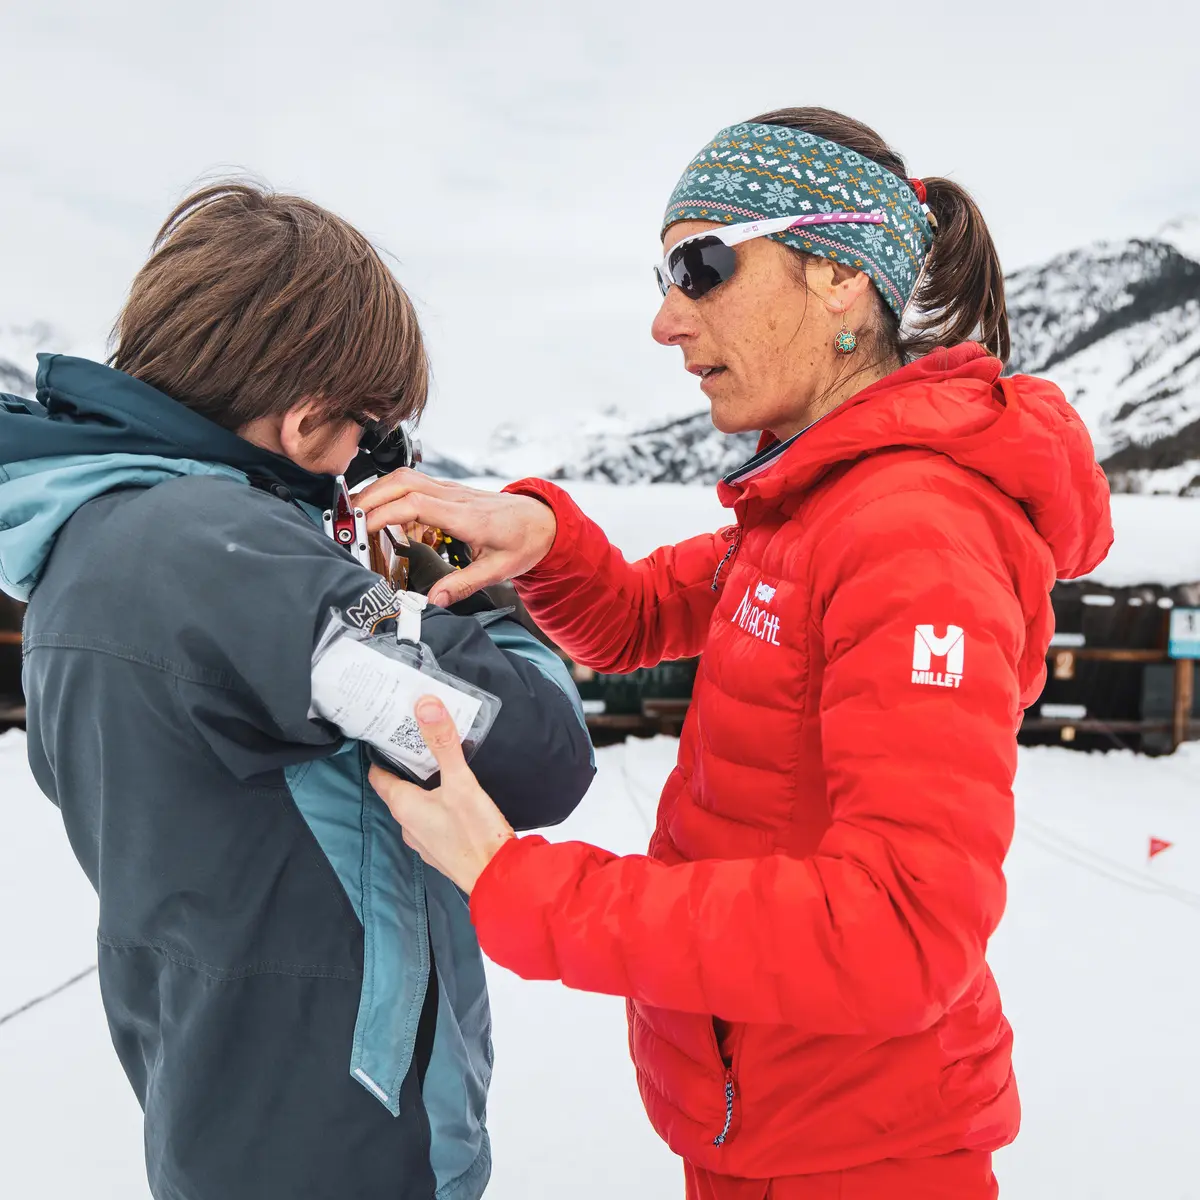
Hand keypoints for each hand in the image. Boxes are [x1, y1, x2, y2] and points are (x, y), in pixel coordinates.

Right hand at [356, 469, 556, 606]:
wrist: (543, 521)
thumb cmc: (523, 542)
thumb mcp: (499, 571)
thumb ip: (463, 585)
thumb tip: (433, 601)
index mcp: (466, 516)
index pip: (416, 504)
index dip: (384, 513)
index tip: (363, 529)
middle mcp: (455, 497)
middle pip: (402, 482)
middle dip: (369, 498)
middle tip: (347, 521)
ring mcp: (450, 490)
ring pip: (405, 476)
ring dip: (376, 490)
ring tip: (354, 514)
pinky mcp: (448, 491)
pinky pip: (412, 482)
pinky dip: (389, 490)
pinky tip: (378, 509)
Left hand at [368, 697, 514, 893]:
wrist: (499, 879)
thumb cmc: (476, 833)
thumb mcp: (461, 782)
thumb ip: (443, 744)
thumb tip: (425, 705)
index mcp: (404, 806)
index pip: (379, 775)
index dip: (381, 754)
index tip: (388, 734)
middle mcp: (407, 825)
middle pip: (399, 789)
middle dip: (408, 767)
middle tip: (420, 743)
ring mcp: (423, 841)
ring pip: (416, 807)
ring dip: (424, 789)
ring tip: (441, 768)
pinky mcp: (441, 850)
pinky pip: (432, 822)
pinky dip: (437, 807)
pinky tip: (456, 800)